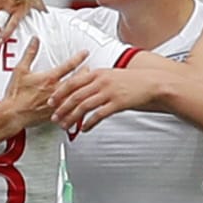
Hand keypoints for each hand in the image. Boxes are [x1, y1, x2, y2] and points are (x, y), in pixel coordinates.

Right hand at [0, 41, 84, 127]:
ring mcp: (57, 103)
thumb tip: (34, 41)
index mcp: (49, 78)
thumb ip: (30, 54)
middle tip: (90, 70)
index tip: (85, 53)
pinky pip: (70, 110)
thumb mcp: (21, 70)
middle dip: (86, 74)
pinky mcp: (55, 114)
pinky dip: (77, 107)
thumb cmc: (15, 95)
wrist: (12, 114)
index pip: (69, 65)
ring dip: (83, 89)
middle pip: (78, 80)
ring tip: (88, 86)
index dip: (79, 57)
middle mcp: (55, 90)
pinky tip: (82, 106)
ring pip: (76, 95)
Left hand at [50, 65, 166, 133]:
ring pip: (84, 107)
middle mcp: (101, 81)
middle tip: (54, 118)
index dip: (59, 93)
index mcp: (97, 73)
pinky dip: (89, 123)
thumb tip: (79, 88)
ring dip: (72, 118)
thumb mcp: (109, 75)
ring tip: (65, 126)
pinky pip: (98, 115)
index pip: (72, 82)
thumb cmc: (130, 81)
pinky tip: (84, 129)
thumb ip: (94, 80)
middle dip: (62, 108)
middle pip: (75, 96)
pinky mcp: (117, 103)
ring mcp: (109, 92)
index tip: (51, 102)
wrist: (151, 83)